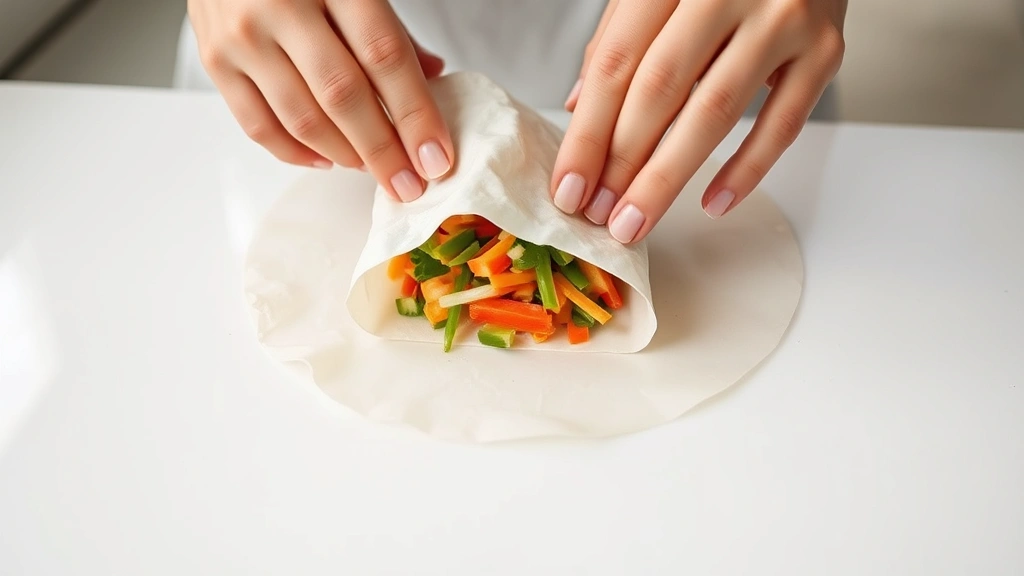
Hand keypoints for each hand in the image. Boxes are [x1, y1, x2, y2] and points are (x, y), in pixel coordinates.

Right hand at [188, 0, 454, 201]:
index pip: (383, 56)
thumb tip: (432, 78)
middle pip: (343, 96)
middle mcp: (280, 6)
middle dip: (384, 151)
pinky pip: (259, 126)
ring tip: (375, 170)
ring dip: (346, 156)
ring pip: (302, 119)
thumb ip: (390, 29)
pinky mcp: (215, 61)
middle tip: (410, 185)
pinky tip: (328, 159)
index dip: (414, 113)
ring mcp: (242, 36)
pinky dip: (298, 153)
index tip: (436, 157)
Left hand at [552, 0, 846, 242]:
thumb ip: (619, 37)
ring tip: (637, 220)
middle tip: (597, 213)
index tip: (569, 186)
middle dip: (621, 162)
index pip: (616, 62)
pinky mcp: (826, 49)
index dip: (588, 132)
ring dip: (668, 176)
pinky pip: (784, 122)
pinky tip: (712, 203)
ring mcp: (784, 17)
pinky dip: (747, 169)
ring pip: (715, 111)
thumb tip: (580, 108)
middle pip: (660, 90)